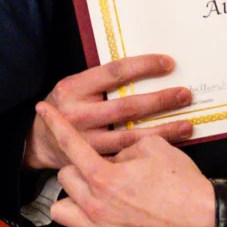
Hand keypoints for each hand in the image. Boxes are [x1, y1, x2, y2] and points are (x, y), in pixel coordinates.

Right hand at [23, 54, 195, 171]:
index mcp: (72, 88)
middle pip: (127, 106)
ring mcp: (85, 142)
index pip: (114, 72)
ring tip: (187, 124)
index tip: (168, 64)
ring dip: (163, 130)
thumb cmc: (63, 108)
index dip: (144, 67)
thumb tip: (142, 66)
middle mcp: (77, 115)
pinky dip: (149, 152)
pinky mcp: (93, 162)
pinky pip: (126, 157)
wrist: (39, 143)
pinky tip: (169, 148)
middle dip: (160, 100)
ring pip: (131, 136)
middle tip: (184, 94)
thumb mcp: (73, 87)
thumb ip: (99, 81)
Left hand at [37, 102, 214, 226]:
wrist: (203, 220)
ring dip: (73, 200)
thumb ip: (124, 147)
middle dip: (78, 169)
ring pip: (61, 212)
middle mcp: (95, 204)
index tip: (43, 111)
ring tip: (92, 195)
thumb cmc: (182, 183)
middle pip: (64, 178)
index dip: (55, 123)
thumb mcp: (153, 148)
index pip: (70, 144)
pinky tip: (96, 221)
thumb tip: (115, 155)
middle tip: (99, 168)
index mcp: (104, 176)